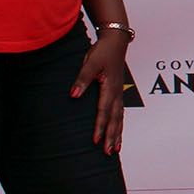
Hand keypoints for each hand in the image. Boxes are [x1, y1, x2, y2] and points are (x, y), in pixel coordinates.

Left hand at [70, 31, 130, 152]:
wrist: (116, 41)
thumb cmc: (103, 51)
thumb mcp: (90, 63)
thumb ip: (82, 80)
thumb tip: (73, 95)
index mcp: (110, 87)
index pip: (104, 111)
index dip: (100, 127)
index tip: (96, 140)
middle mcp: (117, 93)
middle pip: (115, 119)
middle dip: (112, 137)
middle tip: (109, 152)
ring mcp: (119, 93)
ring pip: (120, 118)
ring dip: (118, 134)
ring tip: (116, 149)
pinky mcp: (118, 92)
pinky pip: (120, 113)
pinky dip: (119, 125)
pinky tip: (118, 132)